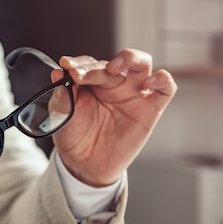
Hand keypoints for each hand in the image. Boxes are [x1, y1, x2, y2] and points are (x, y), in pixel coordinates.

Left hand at [51, 49, 176, 186]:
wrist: (86, 165)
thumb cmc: (75, 138)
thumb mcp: (62, 116)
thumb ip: (61, 95)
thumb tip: (57, 73)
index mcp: (93, 82)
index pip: (89, 63)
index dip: (79, 63)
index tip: (67, 66)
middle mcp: (114, 84)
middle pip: (112, 63)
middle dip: (94, 67)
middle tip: (79, 75)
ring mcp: (133, 94)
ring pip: (142, 63)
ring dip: (130, 58)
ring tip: (112, 68)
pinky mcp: (150, 109)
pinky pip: (166, 88)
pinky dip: (162, 79)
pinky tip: (149, 82)